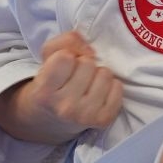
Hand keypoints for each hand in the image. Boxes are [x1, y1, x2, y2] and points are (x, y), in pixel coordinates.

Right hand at [0, 31, 123, 144]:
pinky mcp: (104, 120)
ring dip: (97, 74)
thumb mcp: (47, 59)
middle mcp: (64, 107)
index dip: (67, 55)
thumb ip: (64, 42)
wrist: (52, 120)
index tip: (64, 66)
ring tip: (87, 84)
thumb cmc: (51, 83)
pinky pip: (117, 87)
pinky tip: (98, 93)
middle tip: (76, 76)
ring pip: (104, 73)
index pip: (65, 57)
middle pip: (87, 64)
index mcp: (44, 93)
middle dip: (83, 64)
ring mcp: (85, 116)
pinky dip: (110, 86)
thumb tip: (90, 49)